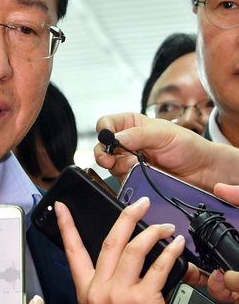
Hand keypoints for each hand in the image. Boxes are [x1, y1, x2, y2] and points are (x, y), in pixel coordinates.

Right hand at [55, 196, 185, 303]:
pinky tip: (176, 246)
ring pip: (134, 249)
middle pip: (110, 242)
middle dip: (127, 217)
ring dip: (153, 232)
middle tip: (139, 203)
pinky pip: (158, 266)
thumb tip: (123, 253)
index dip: (66, 227)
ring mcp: (119, 295)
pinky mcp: (142, 299)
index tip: (61, 207)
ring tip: (166, 227)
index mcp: (86, 292)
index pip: (73, 253)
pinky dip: (170, 252)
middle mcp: (99, 291)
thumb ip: (105, 284)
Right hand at [94, 112, 226, 189]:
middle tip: (109, 159)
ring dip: (119, 166)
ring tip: (136, 165)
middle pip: (102, 147)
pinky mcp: (134, 178)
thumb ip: (139, 134)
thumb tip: (116, 137)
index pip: (107, 123)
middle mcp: (127, 142)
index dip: (104, 130)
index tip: (108, 138)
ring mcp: (129, 161)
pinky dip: (126, 178)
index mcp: (132, 124)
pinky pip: (120, 179)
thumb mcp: (164, 134)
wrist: (201, 170)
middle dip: (103, 153)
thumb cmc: (187, 145)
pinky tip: (139, 174)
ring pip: (109, 165)